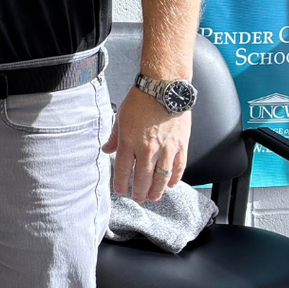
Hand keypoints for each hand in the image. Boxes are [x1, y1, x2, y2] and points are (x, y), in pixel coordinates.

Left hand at [102, 87, 189, 201]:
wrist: (163, 89)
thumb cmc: (141, 101)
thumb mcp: (121, 118)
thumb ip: (114, 138)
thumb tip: (107, 150)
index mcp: (129, 142)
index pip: (123, 170)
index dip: (122, 184)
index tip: (121, 191)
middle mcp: (147, 149)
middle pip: (143, 178)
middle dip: (139, 192)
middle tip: (138, 198)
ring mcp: (166, 149)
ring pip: (161, 178)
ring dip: (157, 190)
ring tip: (153, 197)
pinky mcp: (181, 145)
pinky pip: (178, 168)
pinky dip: (174, 178)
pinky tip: (170, 184)